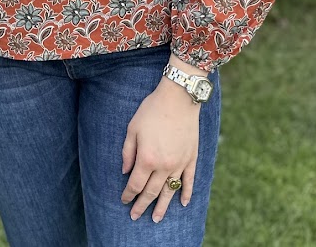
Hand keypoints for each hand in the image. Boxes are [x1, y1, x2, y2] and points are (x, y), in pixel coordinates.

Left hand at [120, 78, 199, 222]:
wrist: (178, 98)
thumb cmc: (152, 110)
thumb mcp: (133, 128)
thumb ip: (128, 152)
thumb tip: (125, 171)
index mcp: (147, 158)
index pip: (136, 184)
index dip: (129, 194)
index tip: (124, 201)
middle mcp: (164, 166)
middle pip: (151, 192)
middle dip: (142, 205)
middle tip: (135, 216)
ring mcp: (179, 164)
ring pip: (170, 191)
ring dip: (162, 206)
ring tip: (156, 219)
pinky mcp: (191, 158)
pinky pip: (189, 181)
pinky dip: (186, 193)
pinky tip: (183, 203)